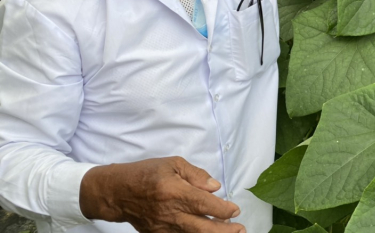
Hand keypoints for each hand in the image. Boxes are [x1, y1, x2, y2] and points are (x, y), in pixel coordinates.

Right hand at [80, 157, 244, 232]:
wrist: (118, 192)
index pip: (205, 204)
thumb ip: (196, 175)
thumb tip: (215, 187)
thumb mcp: (172, 164)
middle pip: (202, 227)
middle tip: (240, 230)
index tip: (234, 210)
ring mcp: (164, 227)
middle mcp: (171, 212)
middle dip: (224, 231)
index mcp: (175, 192)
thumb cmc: (146, 173)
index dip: (222, 209)